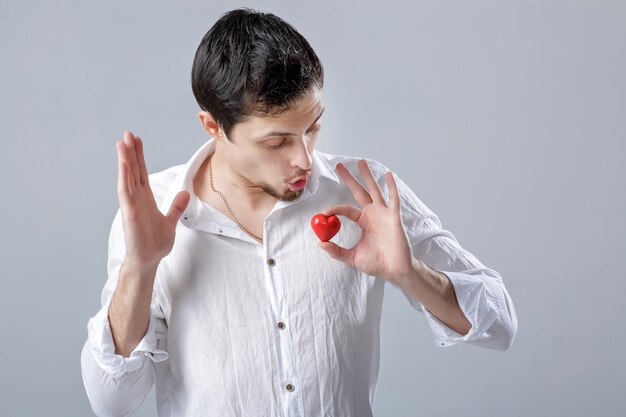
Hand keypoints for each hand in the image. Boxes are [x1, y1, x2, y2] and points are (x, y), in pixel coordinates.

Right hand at [116, 131, 189, 269]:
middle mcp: (137, 198)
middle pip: (133, 170)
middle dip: (131, 152)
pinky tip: (124, 165)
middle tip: (128, 134)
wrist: (149, 260)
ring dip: (124, 160)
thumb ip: (176, 206)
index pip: (142, 173)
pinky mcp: (130, 212)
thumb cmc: (155, 243)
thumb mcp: (170, 221)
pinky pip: (125, 192)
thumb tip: (184, 193)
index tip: (137, 141)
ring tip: (122, 143)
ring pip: (127, 177)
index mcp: (145, 198)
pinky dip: (124, 177)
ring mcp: (131, 204)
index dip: (140, 156)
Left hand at [319, 160, 414, 283]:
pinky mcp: (394, 217)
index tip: (324, 213)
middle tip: (339, 165)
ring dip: (368, 176)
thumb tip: (320, 243)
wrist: (395, 270)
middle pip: (359, 192)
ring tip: (361, 162)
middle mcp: (373, 214)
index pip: (346, 209)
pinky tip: (388, 175)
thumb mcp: (352, 257)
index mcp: (364, 222)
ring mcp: (384, 214)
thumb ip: (336, 251)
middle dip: (349, 178)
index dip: (335, 209)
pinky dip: (391, 187)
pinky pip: (393, 199)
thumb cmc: (377, 263)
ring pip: (374, 190)